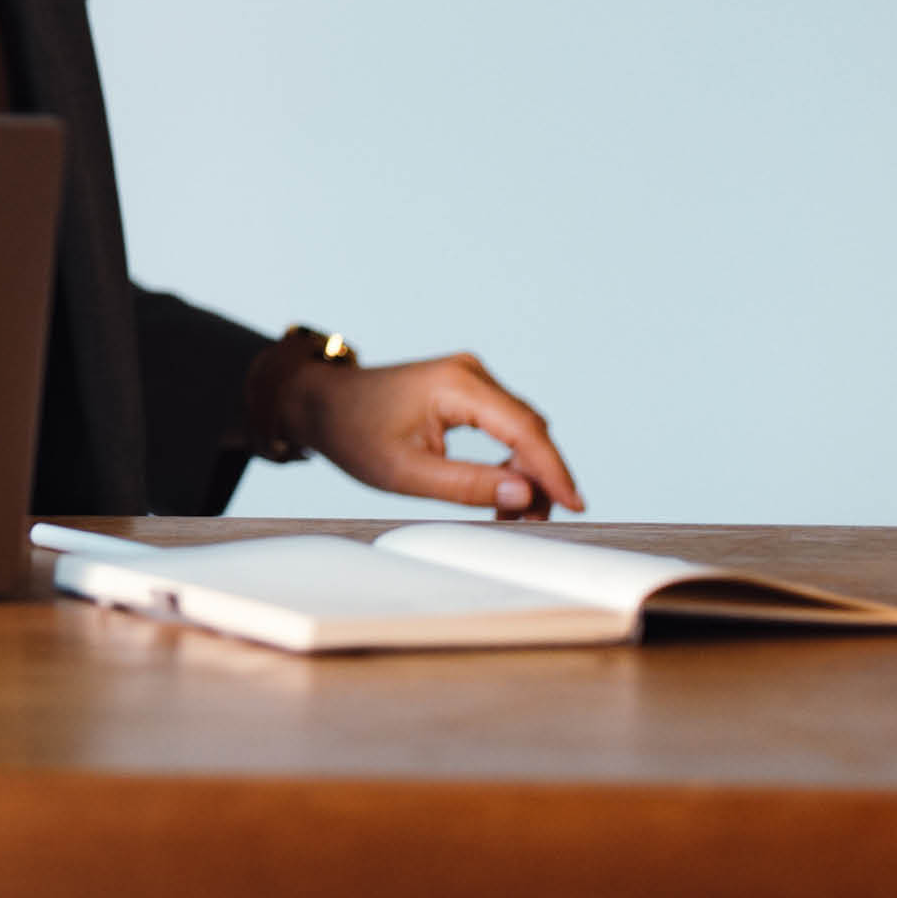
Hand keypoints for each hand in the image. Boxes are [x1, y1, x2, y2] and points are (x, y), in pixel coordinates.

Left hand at [279, 348, 585, 517]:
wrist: (320, 403)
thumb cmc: (352, 433)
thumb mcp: (403, 471)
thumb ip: (466, 484)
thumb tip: (525, 495)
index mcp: (456, 384)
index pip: (524, 430)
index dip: (553, 472)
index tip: (576, 507)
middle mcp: (471, 372)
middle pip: (528, 430)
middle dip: (540, 479)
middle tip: (535, 524)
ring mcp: (470, 378)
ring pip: (520, 431)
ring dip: (525, 473)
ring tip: (512, 517)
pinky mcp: (467, 390)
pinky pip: (504, 428)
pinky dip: (508, 462)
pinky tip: (501, 496)